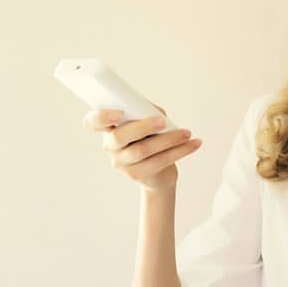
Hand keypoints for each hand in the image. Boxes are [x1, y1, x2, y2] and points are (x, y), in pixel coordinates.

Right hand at [82, 103, 201, 191]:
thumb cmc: (153, 138)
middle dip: (143, 126)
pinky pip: (159, 161)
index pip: (93, 122)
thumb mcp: (150, 121)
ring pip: (142, 150)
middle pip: (119, 136)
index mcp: (110, 128)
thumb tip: (152, 112)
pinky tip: (194, 144)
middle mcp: (111, 146)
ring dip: (169, 139)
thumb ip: (147, 112)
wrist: (160, 172)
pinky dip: (180, 151)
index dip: (101, 116)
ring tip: (187, 133)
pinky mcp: (137, 175)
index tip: (119, 113)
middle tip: (163, 122)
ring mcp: (122, 163)